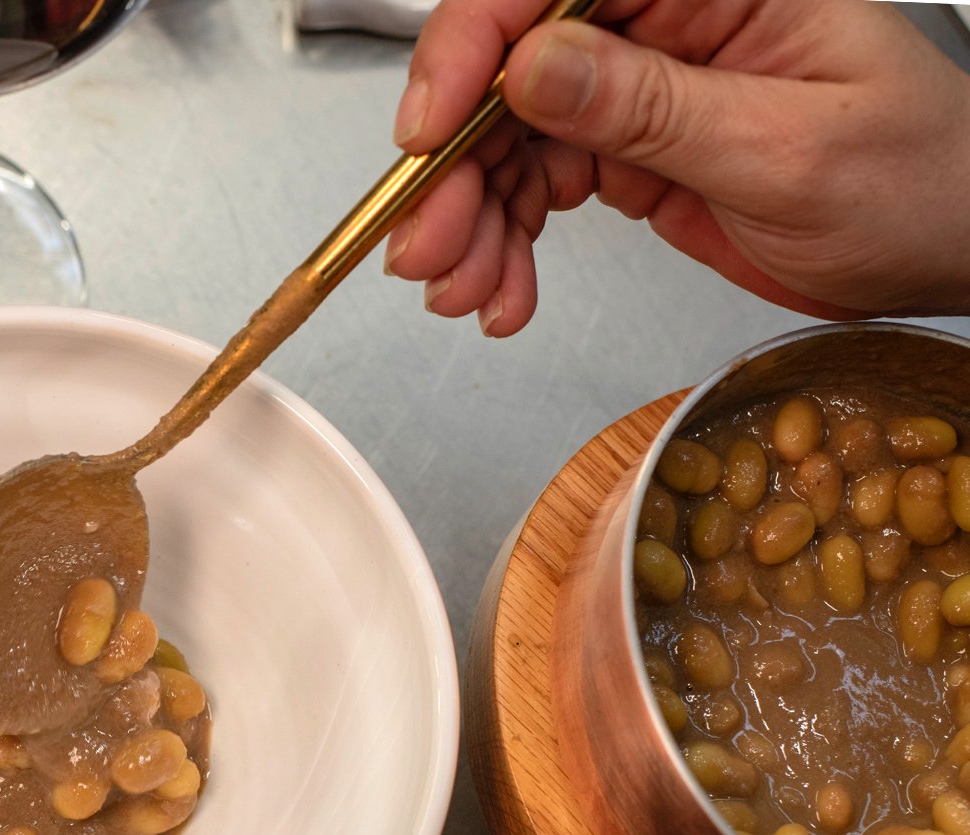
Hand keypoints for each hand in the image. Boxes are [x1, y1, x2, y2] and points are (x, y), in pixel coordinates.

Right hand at [384, 0, 969, 335]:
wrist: (953, 250)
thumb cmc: (920, 181)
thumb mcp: (789, 149)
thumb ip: (655, 107)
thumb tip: (533, 67)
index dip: (470, 51)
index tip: (429, 134)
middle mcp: (661, 20)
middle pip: (507, 71)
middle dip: (454, 165)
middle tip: (429, 251)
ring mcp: (638, 87)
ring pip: (505, 138)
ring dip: (470, 221)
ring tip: (469, 296)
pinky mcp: (626, 150)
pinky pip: (532, 187)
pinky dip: (505, 246)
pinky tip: (505, 293)